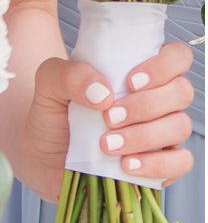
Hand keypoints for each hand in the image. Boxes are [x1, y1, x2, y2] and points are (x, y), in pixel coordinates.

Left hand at [29, 44, 195, 203]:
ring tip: (107, 145)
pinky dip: (156, 164)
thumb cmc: (54, 114)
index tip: (130, 82)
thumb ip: (69, 75)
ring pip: (180, 126)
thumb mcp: (49, 83)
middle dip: (145, 105)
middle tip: (108, 117)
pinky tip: (126, 165)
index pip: (176, 57)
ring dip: (144, 136)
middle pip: (181, 92)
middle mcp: (157, 101)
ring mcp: (163, 133)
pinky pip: (181, 163)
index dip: (163, 66)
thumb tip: (103, 92)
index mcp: (139, 73)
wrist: (42, 155)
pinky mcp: (162, 165)